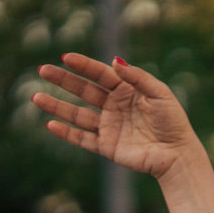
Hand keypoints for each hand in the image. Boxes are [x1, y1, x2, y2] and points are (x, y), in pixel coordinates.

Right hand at [33, 54, 198, 177]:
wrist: (178, 155)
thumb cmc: (173, 122)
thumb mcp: (160, 94)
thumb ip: (138, 78)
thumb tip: (115, 61)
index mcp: (127, 91)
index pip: (101, 74)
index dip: (83, 66)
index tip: (65, 57)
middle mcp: (115, 107)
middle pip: (84, 91)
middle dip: (63, 81)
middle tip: (42, 70)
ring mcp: (109, 127)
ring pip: (77, 115)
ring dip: (57, 106)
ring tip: (36, 98)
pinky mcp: (107, 147)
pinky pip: (82, 139)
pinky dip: (67, 133)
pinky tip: (51, 124)